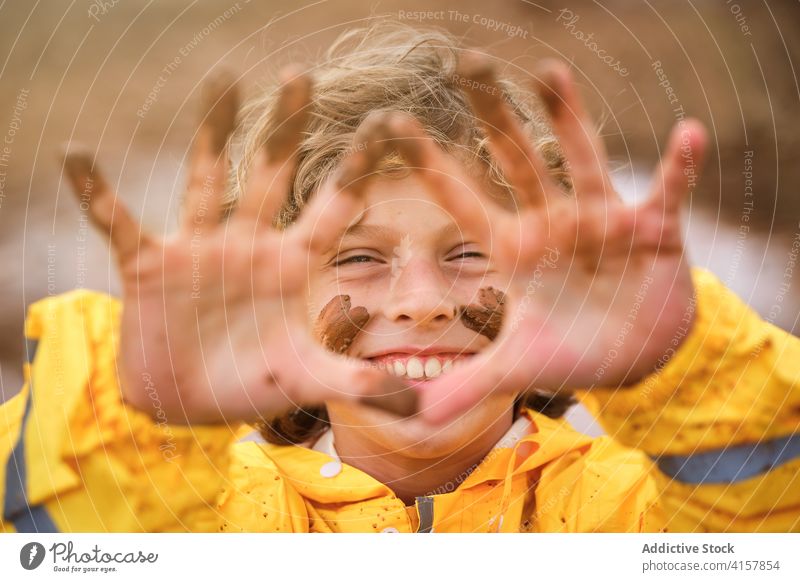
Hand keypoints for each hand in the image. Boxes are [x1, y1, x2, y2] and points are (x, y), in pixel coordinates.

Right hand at [61, 68, 407, 423]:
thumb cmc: (251, 386)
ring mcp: (200, 249)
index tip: (386, 122)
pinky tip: (78, 156)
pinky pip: (118, 220)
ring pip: (208, 178)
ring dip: (213, 132)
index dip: (357, 167)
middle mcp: (250, 244)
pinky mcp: (150, 264)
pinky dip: (97, 193)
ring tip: (222, 81)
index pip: (333, 206)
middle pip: (272, 174)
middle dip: (285, 128)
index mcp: (293, 264)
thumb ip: (357, 384)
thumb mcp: (306, 381)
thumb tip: (416, 406)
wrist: (188, 406)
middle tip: (301, 77)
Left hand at [378, 55, 707, 423]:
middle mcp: (552, 222)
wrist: (636, 357)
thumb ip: (467, 386)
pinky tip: (688, 135)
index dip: (430, 165)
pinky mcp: (652, 230)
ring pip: (580, 159)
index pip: (464, 202)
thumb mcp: (518, 368)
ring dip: (567, 117)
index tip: (392, 124)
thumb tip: (413, 420)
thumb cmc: (573, 351)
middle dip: (492, 115)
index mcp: (515, 250)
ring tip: (547, 70)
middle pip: (516, 160)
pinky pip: (666, 193)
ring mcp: (600, 221)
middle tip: (465, 63)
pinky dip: (678, 168)